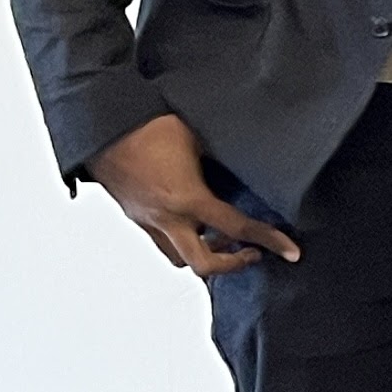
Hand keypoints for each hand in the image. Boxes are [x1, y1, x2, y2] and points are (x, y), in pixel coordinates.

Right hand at [84, 112, 299, 277]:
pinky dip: (184, 240)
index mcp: (188, 199)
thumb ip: (222, 160)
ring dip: (205, 254)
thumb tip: (247, 165)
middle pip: (203, 264)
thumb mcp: (198, 138)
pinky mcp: (136, 216)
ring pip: (179, 258)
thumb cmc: (149, 127)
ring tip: (223, 238)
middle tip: (252, 252)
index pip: (237, 228)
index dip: (269, 240)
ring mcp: (147, 221)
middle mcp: (167, 218)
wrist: (101, 128)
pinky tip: (196, 223)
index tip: (291, 251)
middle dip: (233, 264)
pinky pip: (162, 241)